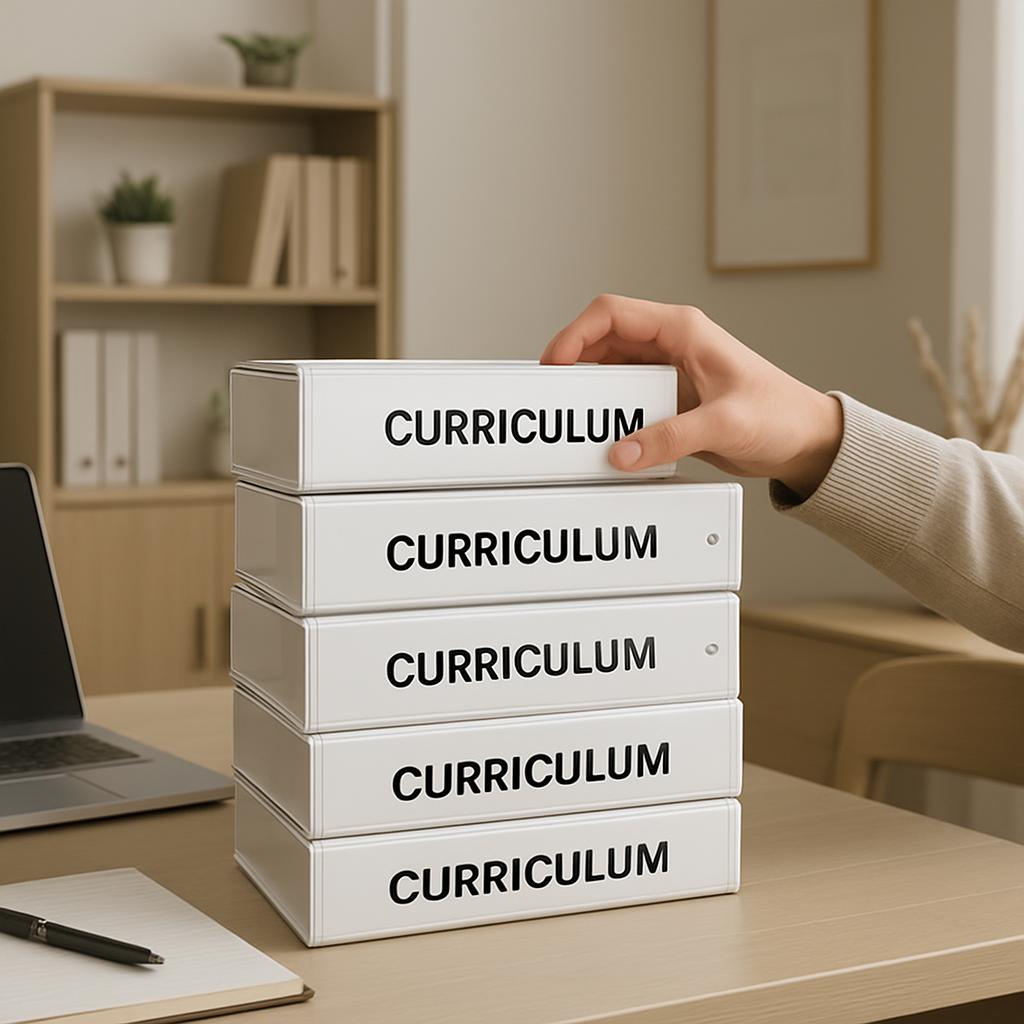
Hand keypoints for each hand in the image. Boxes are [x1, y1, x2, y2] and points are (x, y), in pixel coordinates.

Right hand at [540, 294, 842, 497]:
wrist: (806, 439)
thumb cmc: (780, 416)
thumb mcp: (725, 425)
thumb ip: (671, 438)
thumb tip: (621, 453)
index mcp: (683, 330)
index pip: (612, 313)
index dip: (575, 334)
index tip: (555, 364)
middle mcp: (671, 344)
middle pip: (602, 339)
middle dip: (573, 363)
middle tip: (554, 395)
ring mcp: (668, 371)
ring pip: (610, 368)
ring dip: (589, 388)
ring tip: (571, 414)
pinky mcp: (668, 398)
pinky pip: (624, 397)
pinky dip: (606, 410)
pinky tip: (599, 430)